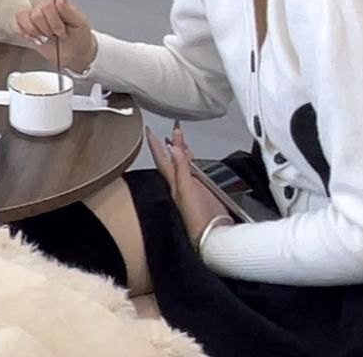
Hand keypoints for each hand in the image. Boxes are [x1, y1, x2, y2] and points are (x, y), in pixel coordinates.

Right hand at [14, 0, 96, 70]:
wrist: (74, 53)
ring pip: (22, 17)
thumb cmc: (79, 37)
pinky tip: (34, 39)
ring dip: (35, 32)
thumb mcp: (80, 23)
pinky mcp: (25, 27)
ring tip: (45, 38)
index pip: (48, 6)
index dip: (54, 23)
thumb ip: (68, 9)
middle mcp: (43, 6)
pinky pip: (15, 24)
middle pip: (36, 14)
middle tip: (54, 36)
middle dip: (46, 30)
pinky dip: (23, 33)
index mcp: (57, 2)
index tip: (62, 33)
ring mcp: (33, 16)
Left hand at [146, 123, 233, 246]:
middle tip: (172, 129)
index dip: (155, 145)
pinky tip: (194, 160)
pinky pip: (194, 171)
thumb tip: (172, 146)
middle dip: (172, 144)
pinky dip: (192, 162)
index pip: (162, 159)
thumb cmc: (197, 214)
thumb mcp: (187, 188)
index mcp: (173, 182)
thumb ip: (181, 167)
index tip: (148, 131)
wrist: (213, 234)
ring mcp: (191, 187)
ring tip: (180, 139)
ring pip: (184, 164)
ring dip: (182, 152)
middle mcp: (180, 183)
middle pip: (173, 159)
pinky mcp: (203, 190)